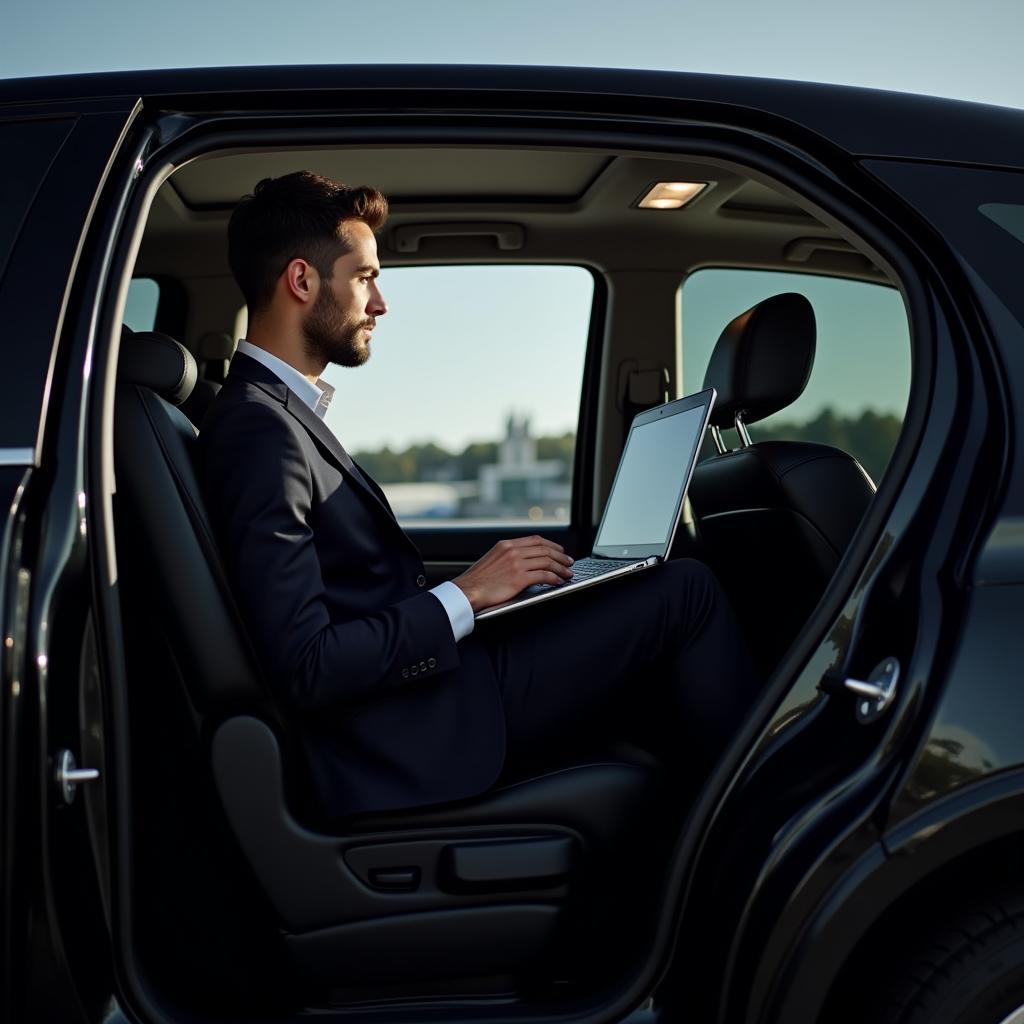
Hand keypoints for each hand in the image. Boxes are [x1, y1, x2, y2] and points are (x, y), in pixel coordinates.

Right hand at [452, 535, 573, 611]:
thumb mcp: (493, 559)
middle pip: (544, 549)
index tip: (559, 550)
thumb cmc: (478, 580)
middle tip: (568, 562)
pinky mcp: (519, 578)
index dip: (551, 545)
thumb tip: (525, 560)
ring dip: (560, 567)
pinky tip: (558, 581)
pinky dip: (554, 578)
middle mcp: (513, 551)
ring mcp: (516, 564)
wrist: (468, 590)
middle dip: (560, 556)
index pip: (535, 540)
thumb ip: (508, 556)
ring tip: (567, 573)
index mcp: (506, 545)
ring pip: (547, 561)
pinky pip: (543, 575)